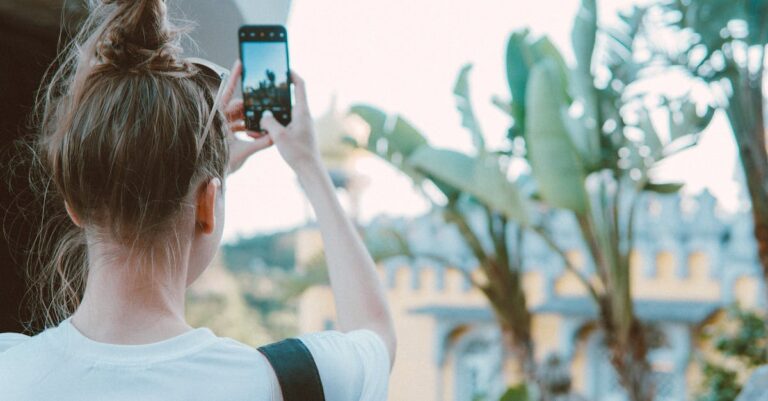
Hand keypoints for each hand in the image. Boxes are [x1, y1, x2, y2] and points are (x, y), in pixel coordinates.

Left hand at [220, 60, 273, 174]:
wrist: (212, 177)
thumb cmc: (221, 163)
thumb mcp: (243, 152)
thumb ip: (261, 143)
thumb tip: (275, 136)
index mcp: (218, 118)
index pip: (227, 93)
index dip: (235, 78)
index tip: (241, 63)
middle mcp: (220, 120)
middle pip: (238, 106)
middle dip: (252, 106)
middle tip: (266, 105)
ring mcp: (223, 127)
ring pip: (240, 117)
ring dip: (252, 119)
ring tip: (265, 121)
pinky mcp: (226, 134)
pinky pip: (240, 126)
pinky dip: (250, 128)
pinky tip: (259, 131)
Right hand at [259, 71, 321, 172]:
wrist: (309, 171)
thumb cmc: (298, 153)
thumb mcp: (279, 135)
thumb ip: (269, 122)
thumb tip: (263, 115)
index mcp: (302, 112)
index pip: (300, 86)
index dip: (292, 75)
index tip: (283, 68)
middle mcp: (303, 117)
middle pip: (290, 99)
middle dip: (276, 95)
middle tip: (263, 90)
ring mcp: (300, 126)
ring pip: (284, 114)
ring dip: (271, 113)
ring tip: (256, 113)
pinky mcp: (297, 135)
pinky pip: (283, 125)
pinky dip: (273, 125)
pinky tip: (259, 131)